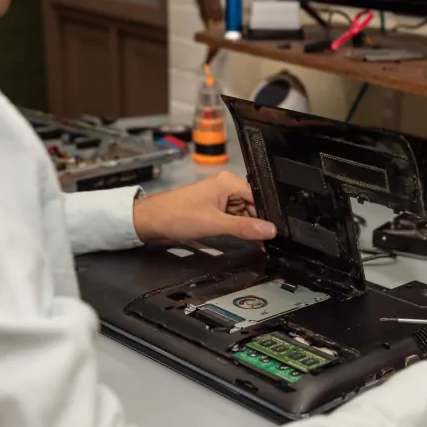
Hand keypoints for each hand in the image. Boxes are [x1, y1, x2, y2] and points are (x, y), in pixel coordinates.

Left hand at [133, 172, 276, 244]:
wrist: (150, 222)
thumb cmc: (177, 216)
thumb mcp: (215, 224)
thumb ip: (244, 228)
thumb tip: (270, 230)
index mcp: (228, 182)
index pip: (259, 197)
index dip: (268, 215)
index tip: (276, 233)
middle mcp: (226, 187)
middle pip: (253, 206)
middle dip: (259, 224)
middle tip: (268, 243)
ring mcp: (220, 198)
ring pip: (244, 214)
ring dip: (249, 228)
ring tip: (258, 244)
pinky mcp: (214, 209)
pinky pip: (233, 218)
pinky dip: (239, 229)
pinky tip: (245, 240)